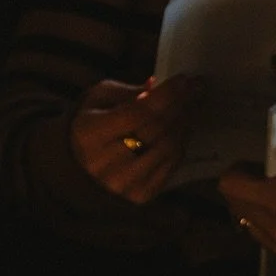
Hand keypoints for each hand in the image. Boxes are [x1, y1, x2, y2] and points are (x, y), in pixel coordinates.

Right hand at [70, 75, 202, 202]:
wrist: (79, 167)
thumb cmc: (90, 125)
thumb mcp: (98, 100)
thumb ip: (127, 92)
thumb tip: (158, 86)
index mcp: (90, 135)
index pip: (136, 113)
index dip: (165, 96)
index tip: (185, 80)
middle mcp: (106, 163)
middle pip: (155, 131)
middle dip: (180, 106)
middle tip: (197, 90)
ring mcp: (125, 183)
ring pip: (167, 149)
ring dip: (184, 125)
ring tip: (192, 107)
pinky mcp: (141, 195)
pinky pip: (170, 167)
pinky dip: (181, 145)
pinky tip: (184, 129)